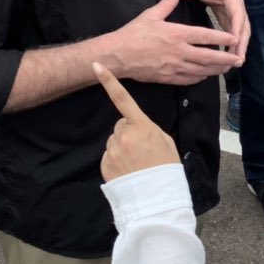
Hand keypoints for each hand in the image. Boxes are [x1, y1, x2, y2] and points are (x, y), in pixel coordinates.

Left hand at [95, 62, 179, 181]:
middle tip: (142, 149)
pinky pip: (109, 155)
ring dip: (122, 148)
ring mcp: (112, 150)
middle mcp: (124, 135)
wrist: (157, 198)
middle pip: (121, 125)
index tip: (97, 66)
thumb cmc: (166, 168)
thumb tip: (134, 128)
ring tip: (136, 163)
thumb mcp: (164, 141)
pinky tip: (128, 170)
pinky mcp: (105, 164)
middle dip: (128, 132)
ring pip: (114, 141)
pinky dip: (116, 161)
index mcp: (141, 126)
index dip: (109, 81)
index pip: (123, 99)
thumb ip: (147, 129)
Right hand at [115, 0, 240, 84]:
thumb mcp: (151, 14)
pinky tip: (205, 75)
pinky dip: (200, 77)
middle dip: (225, 59)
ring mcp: (174, 66)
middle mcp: (179, 51)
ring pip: (202, 70)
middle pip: (209, 57)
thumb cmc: (133, 33)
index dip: (222, 38)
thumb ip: (168, 3)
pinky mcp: (168, 78)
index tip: (234, 39)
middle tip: (238, 60)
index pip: (206, 36)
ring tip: (226, 69)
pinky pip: (189, 79)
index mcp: (177, 33)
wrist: (118, 56)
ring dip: (216, 70)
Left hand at [178, 0, 249, 60]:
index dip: (237, 27)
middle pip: (244, 29)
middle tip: (238, 59)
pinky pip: (237, 39)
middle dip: (242, 44)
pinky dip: (236, 49)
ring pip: (243, 36)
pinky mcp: (235, 26)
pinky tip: (230, 61)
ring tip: (236, 64)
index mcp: (234, 0)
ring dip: (241, 50)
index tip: (234, 40)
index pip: (238, 15)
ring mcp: (239, 20)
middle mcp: (240, 11)